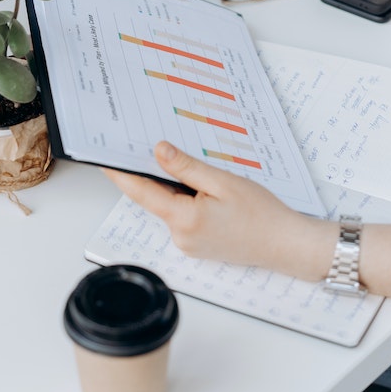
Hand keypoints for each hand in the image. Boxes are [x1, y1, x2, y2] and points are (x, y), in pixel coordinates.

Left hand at [103, 141, 315, 271]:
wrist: (286, 244)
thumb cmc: (261, 214)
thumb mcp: (222, 182)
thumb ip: (186, 167)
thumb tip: (158, 151)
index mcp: (183, 219)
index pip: (141, 191)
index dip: (120, 174)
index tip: (104, 158)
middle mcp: (180, 235)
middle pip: (155, 198)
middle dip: (154, 174)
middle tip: (152, 146)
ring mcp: (188, 243)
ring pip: (170, 207)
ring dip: (174, 187)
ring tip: (194, 168)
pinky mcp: (197, 245)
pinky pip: (183, 217)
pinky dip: (186, 200)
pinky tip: (205, 189)